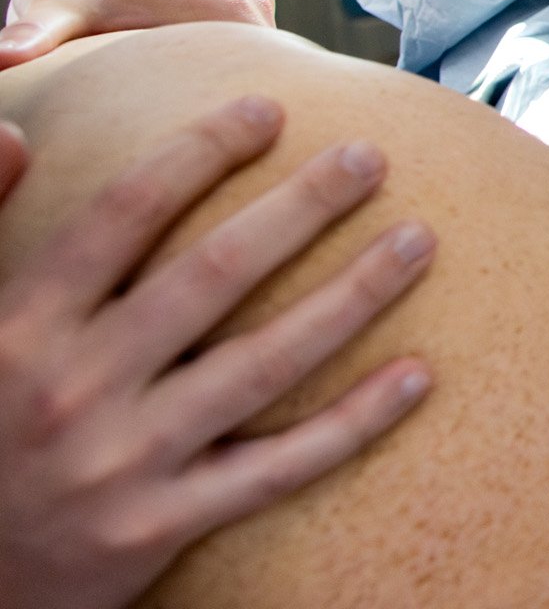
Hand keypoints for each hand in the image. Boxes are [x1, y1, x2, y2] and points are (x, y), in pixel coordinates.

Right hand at [0, 98, 434, 608]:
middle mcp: (74, 390)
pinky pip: (277, 468)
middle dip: (301, 207)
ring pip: (263, 365)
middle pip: (213, 275)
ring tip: (420, 241)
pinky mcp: (162, 527)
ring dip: (351, 297)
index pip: (121, 215)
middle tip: (370, 155)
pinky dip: (353, 423)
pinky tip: (418, 375)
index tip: (268, 108)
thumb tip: (13, 136)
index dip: (199, 152)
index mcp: (22, 329)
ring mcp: (123, 463)